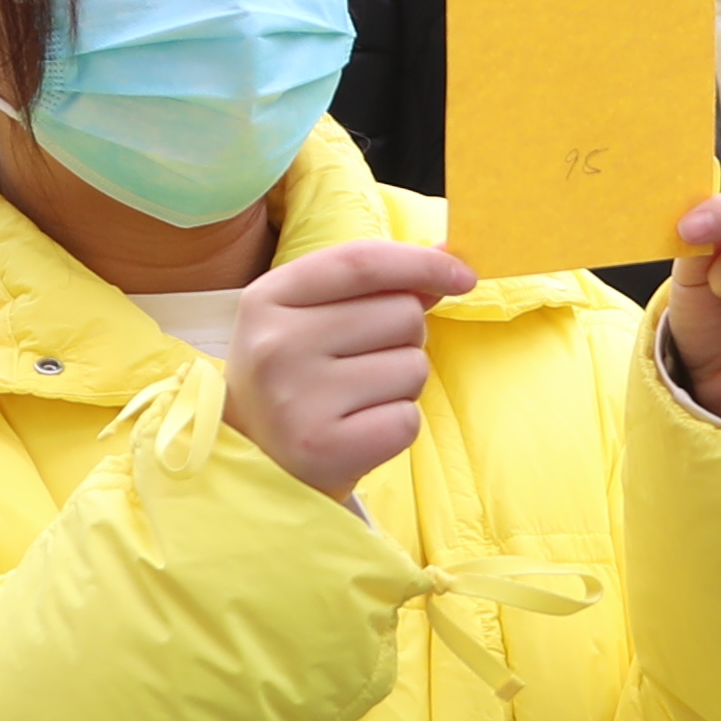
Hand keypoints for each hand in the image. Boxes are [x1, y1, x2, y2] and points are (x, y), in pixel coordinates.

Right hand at [228, 240, 472, 501]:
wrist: (256, 461)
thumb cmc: (297, 377)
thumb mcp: (311, 316)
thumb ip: (372, 285)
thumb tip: (447, 259)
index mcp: (268, 298)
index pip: (363, 263)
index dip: (423, 263)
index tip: (464, 276)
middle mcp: (278, 345)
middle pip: (402, 313)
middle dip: (405, 336)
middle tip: (363, 363)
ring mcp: (298, 399)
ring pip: (413, 366)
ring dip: (403, 382)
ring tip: (358, 398)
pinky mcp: (326, 449)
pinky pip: (408, 419)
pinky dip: (398, 424)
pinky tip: (360, 429)